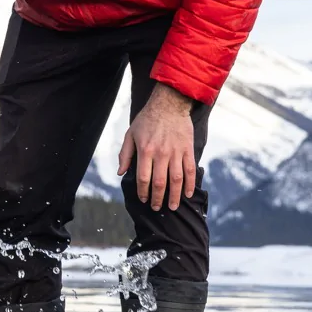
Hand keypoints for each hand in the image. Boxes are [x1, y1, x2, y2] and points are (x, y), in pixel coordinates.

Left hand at [117, 82, 196, 211]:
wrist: (169, 104)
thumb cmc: (147, 119)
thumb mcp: (130, 134)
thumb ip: (125, 154)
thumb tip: (120, 172)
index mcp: (145, 150)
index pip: (143, 178)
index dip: (143, 192)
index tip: (143, 200)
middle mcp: (161, 153)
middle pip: (160, 183)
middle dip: (158, 198)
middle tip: (157, 208)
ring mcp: (176, 152)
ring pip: (176, 180)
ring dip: (175, 196)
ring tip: (172, 207)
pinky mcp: (188, 149)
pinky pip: (190, 170)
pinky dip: (190, 184)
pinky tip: (188, 194)